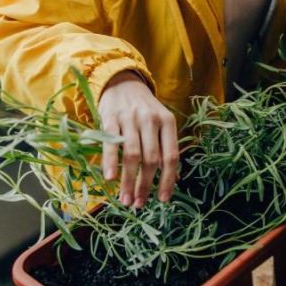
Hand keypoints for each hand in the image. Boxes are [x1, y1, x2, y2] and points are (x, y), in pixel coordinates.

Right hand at [97, 71, 177, 206]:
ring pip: (132, 155)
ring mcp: (130, 118)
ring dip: (128, 181)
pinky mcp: (111, 118)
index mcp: (168, 122)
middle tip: (139, 204)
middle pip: (151, 159)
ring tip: (126, 199)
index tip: (162, 200)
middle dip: (145, 185)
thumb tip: (175, 180)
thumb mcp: (160, 123)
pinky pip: (111, 145)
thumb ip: (165, 147)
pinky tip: (110, 179)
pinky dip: (110, 163)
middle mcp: (151, 120)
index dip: (168, 180)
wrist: (122, 81)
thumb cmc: (143, 109)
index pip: (171, 156)